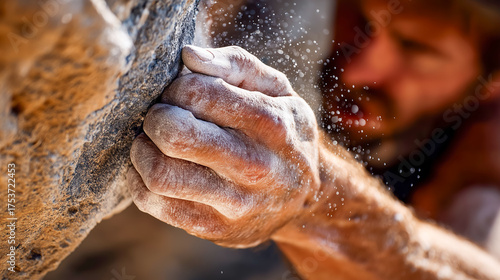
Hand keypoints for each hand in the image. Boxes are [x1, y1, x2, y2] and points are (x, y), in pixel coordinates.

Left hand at [127, 45, 319, 247]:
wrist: (308, 196)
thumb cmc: (284, 133)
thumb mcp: (277, 89)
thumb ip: (236, 64)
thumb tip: (188, 56)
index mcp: (271, 123)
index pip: (198, 93)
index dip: (178, 88)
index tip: (183, 95)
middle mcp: (254, 166)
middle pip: (174, 134)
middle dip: (156, 117)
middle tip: (164, 116)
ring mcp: (234, 203)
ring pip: (158, 174)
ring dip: (143, 150)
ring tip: (155, 142)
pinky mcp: (214, 228)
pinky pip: (154, 203)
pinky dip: (141, 180)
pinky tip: (157, 166)